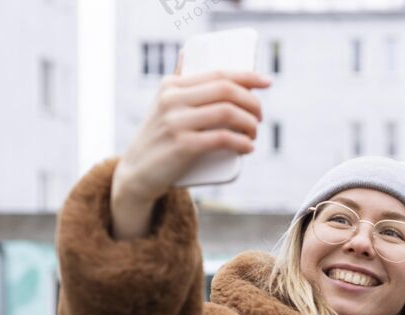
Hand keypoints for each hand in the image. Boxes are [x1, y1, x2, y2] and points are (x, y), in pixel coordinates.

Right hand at [111, 65, 270, 237]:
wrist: (137, 173)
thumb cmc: (158, 138)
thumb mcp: (163, 104)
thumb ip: (177, 82)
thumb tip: (188, 53)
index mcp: (171, 85)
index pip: (217, 73)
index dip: (248, 76)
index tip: (267, 82)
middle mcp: (172, 99)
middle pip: (226, 90)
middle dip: (252, 102)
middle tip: (259, 117)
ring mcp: (176, 122)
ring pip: (227, 112)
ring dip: (250, 123)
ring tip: (253, 134)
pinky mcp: (182, 146)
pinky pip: (222, 138)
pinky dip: (241, 142)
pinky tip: (248, 147)